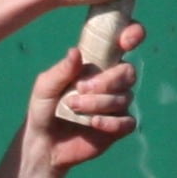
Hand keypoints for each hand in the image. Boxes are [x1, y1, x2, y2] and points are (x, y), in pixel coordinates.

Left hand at [30, 26, 144, 168]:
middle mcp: (111, 82)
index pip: (124, 42)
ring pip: (124, 98)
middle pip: (128, 72)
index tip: (125, 41)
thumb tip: (76, 52)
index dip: (133, 35)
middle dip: (107, 80)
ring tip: (74, 107)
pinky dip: (110, 122)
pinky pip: (127, 122)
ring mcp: (117, 105)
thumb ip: (61, 70)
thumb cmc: (44, 108)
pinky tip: (93, 123)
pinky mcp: (118, 127)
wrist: (43, 142)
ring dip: (99, 103)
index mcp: (97, 64)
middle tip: (80, 88)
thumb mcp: (45, 86)